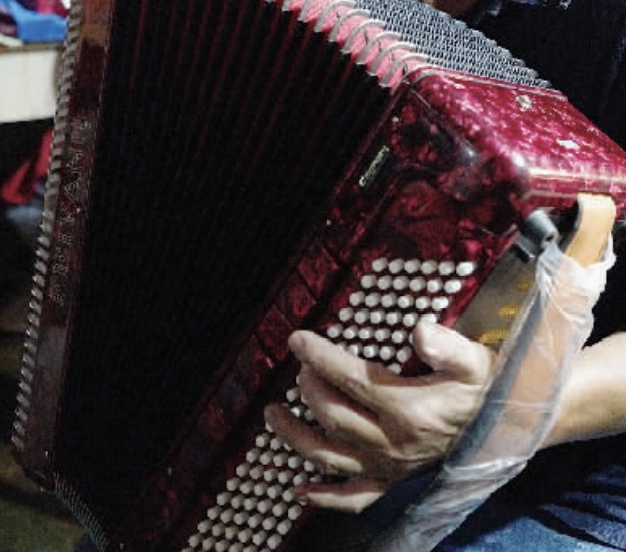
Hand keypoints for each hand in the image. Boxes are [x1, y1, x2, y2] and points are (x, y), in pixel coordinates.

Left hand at [264, 322, 494, 512]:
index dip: (320, 357)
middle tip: (300, 365)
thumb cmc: (483, 387)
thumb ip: (446, 345)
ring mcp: (390, 466)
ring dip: (296, 437)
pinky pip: (352, 498)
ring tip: (273, 415)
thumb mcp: (472, 359)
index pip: (351, 378)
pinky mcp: (392, 481)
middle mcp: (393, 443)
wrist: (505, 425)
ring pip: (331, 458)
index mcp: (409, 409)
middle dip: (309, 387)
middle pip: (335, 416)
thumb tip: (418, 330)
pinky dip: (323, 497)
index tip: (297, 339)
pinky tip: (298, 490)